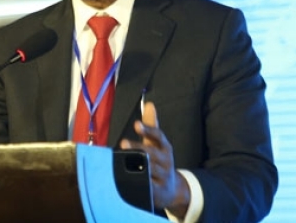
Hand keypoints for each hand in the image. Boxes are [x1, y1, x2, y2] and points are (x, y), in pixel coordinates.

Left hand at [120, 102, 190, 218]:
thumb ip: (152, 126)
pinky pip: (148, 188)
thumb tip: (149, 104)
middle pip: (151, 154)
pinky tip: (128, 179)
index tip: (136, 124)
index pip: (158, 137)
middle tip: (124, 143)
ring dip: (137, 166)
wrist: (172, 189)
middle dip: (138, 149)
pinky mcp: (157, 192)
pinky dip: (140, 184)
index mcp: (165, 148)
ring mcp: (162, 177)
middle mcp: (165, 162)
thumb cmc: (160, 161)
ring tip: (123, 161)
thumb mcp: (158, 144)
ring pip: (149, 171)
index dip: (148, 130)